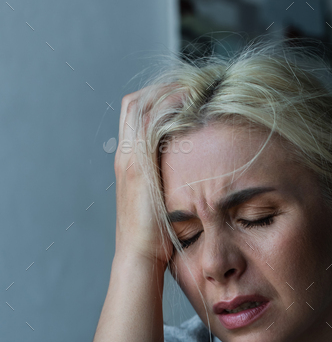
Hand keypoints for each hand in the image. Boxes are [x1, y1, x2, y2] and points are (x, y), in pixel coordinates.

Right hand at [114, 84, 180, 267]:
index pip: (138, 113)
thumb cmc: (158, 240)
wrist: (140, 259)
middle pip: (137, 101)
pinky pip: (150, 121)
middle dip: (165, 87)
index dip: (160, 98)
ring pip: (143, 104)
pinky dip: (169, 105)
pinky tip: (192, 100)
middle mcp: (125, 155)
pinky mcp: (138, 166)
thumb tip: (196, 179)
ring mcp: (129, 158)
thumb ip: (172, 186)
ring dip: (169, 90)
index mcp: (129, 162)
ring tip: (197, 85)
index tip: (188, 94)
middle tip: (195, 82)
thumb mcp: (164, 204)